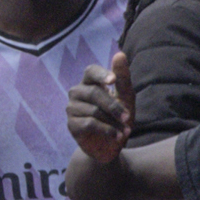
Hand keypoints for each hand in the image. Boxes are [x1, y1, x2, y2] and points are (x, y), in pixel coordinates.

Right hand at [67, 48, 134, 163]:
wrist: (112, 146)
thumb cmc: (119, 118)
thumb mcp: (126, 98)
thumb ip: (123, 78)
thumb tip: (120, 53)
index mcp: (90, 82)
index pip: (91, 71)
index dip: (101, 75)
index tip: (112, 81)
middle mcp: (78, 92)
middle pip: (94, 93)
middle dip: (114, 106)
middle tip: (128, 117)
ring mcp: (72, 108)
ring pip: (94, 110)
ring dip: (113, 122)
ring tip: (124, 131)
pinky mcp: (72, 125)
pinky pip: (89, 123)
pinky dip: (107, 130)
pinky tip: (116, 136)